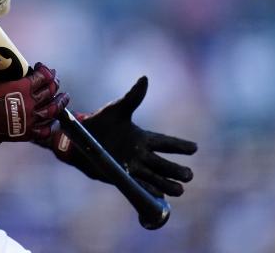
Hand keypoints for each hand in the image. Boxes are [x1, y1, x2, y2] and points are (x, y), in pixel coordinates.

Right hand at [0, 63, 68, 144]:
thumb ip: (7, 72)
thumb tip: (12, 67)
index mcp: (23, 87)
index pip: (44, 76)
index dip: (46, 70)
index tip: (45, 68)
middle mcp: (30, 102)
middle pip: (51, 91)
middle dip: (55, 84)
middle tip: (55, 81)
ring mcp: (30, 119)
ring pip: (53, 110)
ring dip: (60, 102)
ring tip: (64, 97)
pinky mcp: (26, 133)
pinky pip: (44, 129)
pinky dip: (50, 123)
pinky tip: (52, 119)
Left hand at [46, 76, 196, 196]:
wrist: (79, 139)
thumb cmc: (100, 122)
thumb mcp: (117, 109)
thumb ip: (133, 97)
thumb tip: (144, 78)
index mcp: (142, 137)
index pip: (165, 142)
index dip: (180, 146)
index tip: (195, 148)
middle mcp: (140, 154)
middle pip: (163, 164)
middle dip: (176, 169)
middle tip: (190, 175)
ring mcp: (132, 166)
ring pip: (154, 176)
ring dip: (167, 183)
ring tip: (181, 190)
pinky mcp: (122, 176)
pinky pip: (139, 184)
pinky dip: (149, 189)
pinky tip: (160, 196)